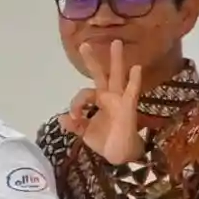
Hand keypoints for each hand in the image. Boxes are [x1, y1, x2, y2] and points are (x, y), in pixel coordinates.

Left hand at [65, 37, 148, 165]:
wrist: (119, 155)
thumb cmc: (105, 140)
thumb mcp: (84, 131)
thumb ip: (74, 124)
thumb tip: (61, 117)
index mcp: (99, 100)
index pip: (84, 94)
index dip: (76, 104)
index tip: (73, 117)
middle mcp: (109, 97)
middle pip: (100, 74)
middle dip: (93, 60)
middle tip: (84, 44)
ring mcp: (120, 100)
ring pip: (117, 77)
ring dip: (116, 61)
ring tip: (116, 43)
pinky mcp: (128, 108)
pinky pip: (131, 92)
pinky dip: (134, 81)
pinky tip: (136, 68)